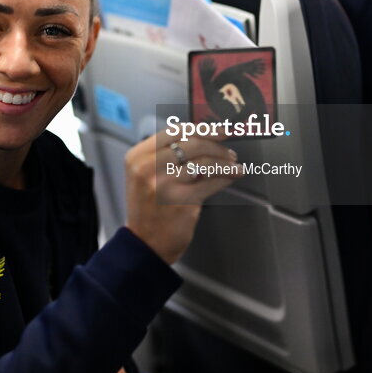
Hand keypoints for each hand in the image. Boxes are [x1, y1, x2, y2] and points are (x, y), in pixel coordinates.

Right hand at [125, 132, 241, 264]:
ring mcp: (165, 186)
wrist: (145, 244)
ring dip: (225, 162)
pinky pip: (211, 183)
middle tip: (228, 150)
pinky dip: (225, 177)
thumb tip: (204, 140)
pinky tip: (231, 176)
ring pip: (205, 163)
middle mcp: (148, 169)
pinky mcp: (182, 202)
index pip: (174, 131)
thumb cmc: (148, 209)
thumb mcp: (146, 176)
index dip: (201, 128)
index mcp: (138, 158)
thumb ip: (168, 157)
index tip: (218, 130)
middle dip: (217, 146)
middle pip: (192, 144)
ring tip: (233, 164)